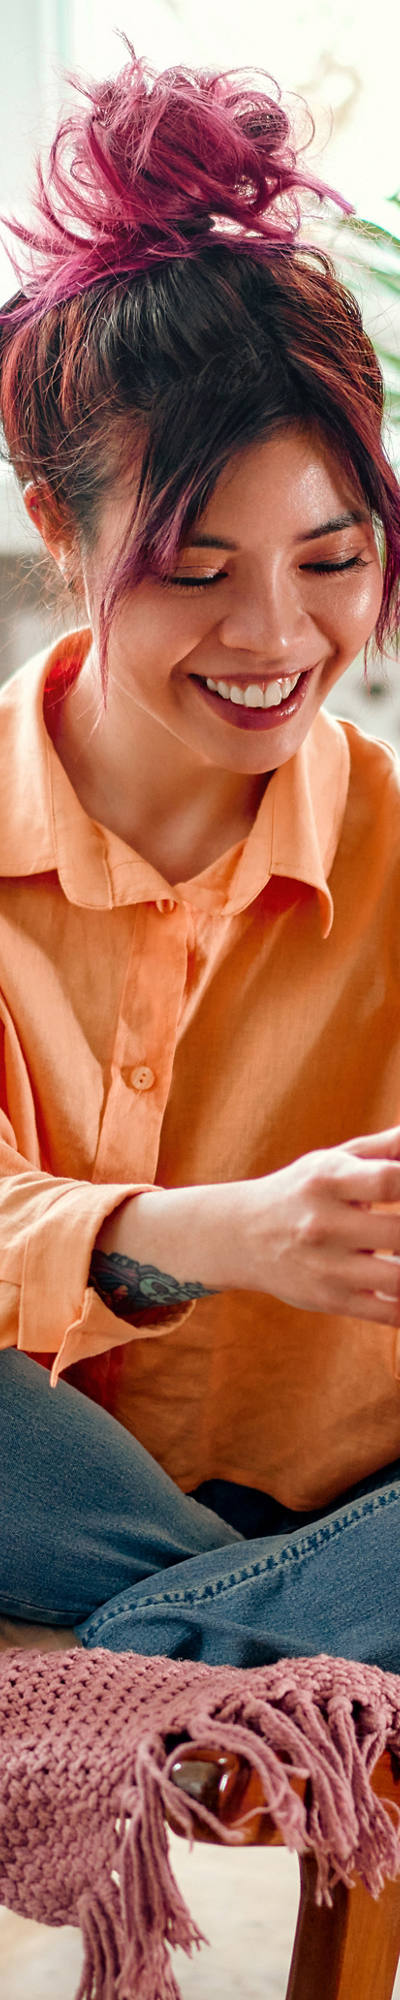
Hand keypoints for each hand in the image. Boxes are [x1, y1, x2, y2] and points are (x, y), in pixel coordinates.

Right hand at [235, 1125, 399, 1324]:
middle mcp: (324, 1224)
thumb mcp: (333, 1160)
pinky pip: (387, 1313)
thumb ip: (386, 1147)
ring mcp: (327, 1267)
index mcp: (329, 1180)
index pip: (388, 1180)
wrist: (241, 1236)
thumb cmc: (301, 1191)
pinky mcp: (331, 1300)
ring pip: (398, 1279)